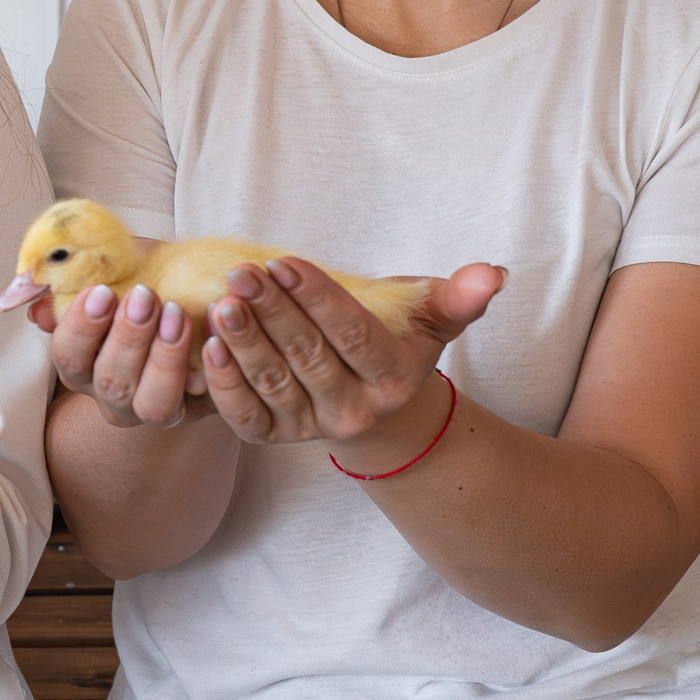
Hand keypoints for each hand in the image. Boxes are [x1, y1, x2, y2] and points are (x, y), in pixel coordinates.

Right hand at [31, 284, 207, 429]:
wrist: (202, 290)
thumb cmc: (148, 275)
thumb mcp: (110, 266)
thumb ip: (66, 277)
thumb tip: (20, 294)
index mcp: (83, 363)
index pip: (68, 357)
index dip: (83, 328)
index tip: (102, 292)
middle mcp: (115, 395)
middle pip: (111, 382)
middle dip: (128, 338)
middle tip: (147, 296)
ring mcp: (157, 407)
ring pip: (154, 406)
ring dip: (165, 360)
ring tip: (178, 314)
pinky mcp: (203, 407)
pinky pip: (206, 403)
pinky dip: (211, 369)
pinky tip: (215, 333)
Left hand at [199, 259, 502, 458]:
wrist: (380, 412)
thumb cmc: (400, 346)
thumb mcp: (433, 321)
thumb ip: (459, 298)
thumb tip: (493, 273)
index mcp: (393, 378)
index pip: (353, 335)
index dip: (318, 299)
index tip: (284, 262)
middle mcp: (354, 410)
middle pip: (309, 358)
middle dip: (272, 314)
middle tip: (240, 275)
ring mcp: (312, 427)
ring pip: (274, 386)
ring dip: (245, 346)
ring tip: (222, 306)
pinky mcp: (274, 437)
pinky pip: (245, 417)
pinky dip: (224, 386)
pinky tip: (207, 348)